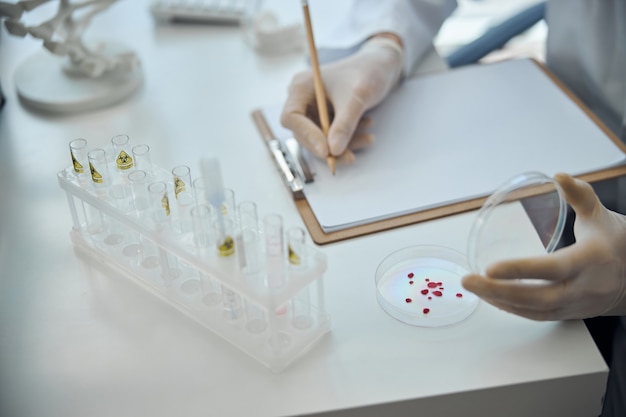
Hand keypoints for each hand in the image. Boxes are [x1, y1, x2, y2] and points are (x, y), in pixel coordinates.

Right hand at [280, 35, 403, 161]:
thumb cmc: (368, 72)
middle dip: (328, 147)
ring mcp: (314, 109)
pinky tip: (367, 133)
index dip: (307, 136)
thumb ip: (344, 124)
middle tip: (349, 156)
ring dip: (343, 145)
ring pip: (321, 139)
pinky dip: (349, 139)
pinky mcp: (326, 118)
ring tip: (368, 139)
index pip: (292, 118)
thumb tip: (332, 151)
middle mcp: (303, 99)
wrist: (382, 67)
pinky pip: (332, 136)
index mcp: (301, 87)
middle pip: (305, 133)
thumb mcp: (357, 98)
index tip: (326, 151)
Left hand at [462, 173, 625, 320]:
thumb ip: (580, 195)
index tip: (490, 268)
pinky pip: (538, 316)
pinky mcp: (570, 314)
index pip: (552, 268)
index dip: (521, 270)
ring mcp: (577, 305)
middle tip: (469, 280)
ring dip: (500, 301)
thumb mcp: (600, 215)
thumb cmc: (616, 242)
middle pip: (538, 297)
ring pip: (535, 310)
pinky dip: (512, 309)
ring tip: (473, 287)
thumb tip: (559, 175)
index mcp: (592, 260)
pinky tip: (492, 298)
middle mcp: (584, 287)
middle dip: (499, 291)